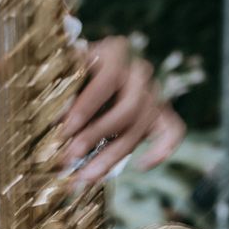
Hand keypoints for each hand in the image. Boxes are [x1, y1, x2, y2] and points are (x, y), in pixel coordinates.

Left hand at [62, 36, 185, 182]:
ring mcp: (153, 92)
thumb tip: (54, 117)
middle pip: (129, 107)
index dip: (87, 105)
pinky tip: (141, 166)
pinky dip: (161, 149)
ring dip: (113, 155)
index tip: (64, 129)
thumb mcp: (62, 69)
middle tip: (70, 156)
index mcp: (115, 52)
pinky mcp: (161, 112)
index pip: (109, 78)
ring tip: (86, 176)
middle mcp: (139, 72)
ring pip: (142, 127)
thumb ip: (59, 87)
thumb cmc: (71, 70)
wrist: (88, 68)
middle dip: (97, 135)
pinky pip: (173, 131)